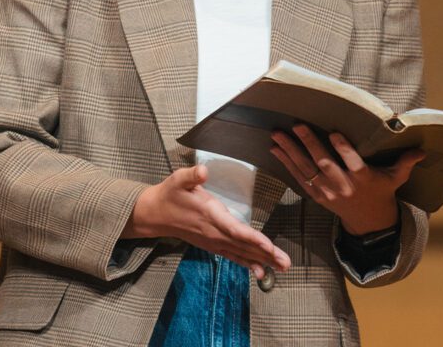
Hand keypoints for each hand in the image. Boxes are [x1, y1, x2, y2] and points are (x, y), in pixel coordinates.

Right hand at [122, 165, 290, 276]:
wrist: (156, 214)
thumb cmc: (170, 193)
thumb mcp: (178, 179)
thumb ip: (192, 175)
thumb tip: (203, 171)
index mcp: (209, 214)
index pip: (234, 229)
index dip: (252, 238)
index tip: (268, 246)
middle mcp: (214, 232)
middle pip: (243, 245)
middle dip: (266, 254)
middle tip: (286, 263)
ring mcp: (213, 241)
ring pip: (241, 253)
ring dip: (262, 261)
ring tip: (282, 268)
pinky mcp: (212, 245)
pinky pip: (233, 256)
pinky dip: (247, 264)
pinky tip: (261, 271)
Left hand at [270, 124, 423, 235]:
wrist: (368, 222)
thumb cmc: (381, 192)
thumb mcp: (395, 179)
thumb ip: (405, 163)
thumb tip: (422, 149)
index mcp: (363, 179)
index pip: (353, 163)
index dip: (344, 149)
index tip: (334, 132)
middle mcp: (343, 186)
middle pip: (324, 164)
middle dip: (309, 144)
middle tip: (297, 125)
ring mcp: (328, 192)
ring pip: (307, 170)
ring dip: (290, 151)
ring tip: (277, 135)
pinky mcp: (316, 195)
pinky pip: (299, 178)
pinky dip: (286, 164)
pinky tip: (275, 149)